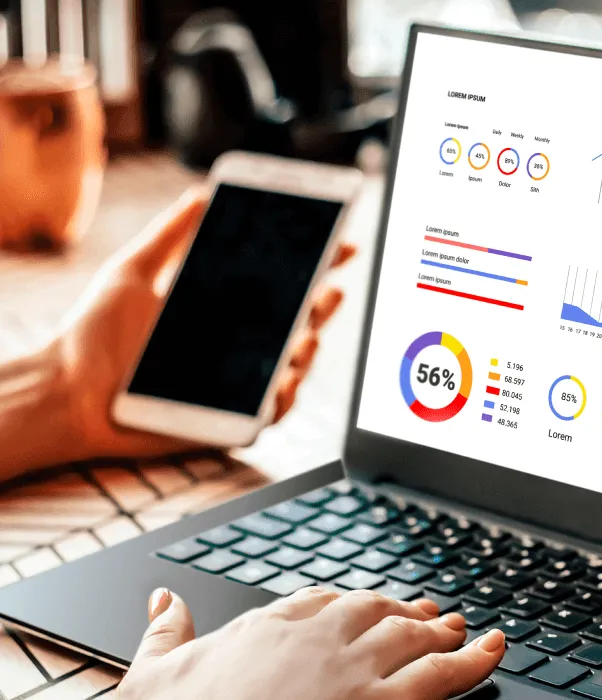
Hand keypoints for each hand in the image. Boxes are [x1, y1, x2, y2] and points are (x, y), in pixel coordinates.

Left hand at [53, 188, 355, 460]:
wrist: (68, 393)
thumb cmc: (93, 336)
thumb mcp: (130, 273)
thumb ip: (169, 235)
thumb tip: (200, 194)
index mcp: (223, 306)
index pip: (281, 281)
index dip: (315, 261)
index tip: (340, 242)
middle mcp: (238, 342)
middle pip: (298, 320)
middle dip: (324, 303)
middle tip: (329, 289)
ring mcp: (238, 381)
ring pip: (294, 364)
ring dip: (311, 348)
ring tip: (309, 335)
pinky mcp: (232, 419)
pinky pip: (273, 409)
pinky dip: (285, 396)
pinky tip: (285, 379)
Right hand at [118, 587, 504, 699]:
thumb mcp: (153, 675)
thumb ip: (165, 633)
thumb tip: (161, 600)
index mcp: (269, 626)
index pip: (321, 601)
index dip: (351, 603)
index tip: (366, 604)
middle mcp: (319, 639)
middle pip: (375, 611)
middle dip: (406, 612)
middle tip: (431, 614)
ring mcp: (354, 670)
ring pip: (413, 636)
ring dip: (444, 632)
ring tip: (466, 631)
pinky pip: (442, 676)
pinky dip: (475, 660)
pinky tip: (495, 650)